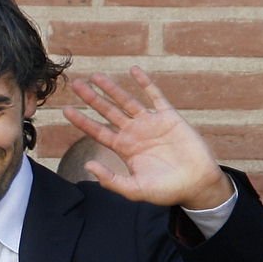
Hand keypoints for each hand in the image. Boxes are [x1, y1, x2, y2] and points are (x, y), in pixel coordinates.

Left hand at [62, 67, 232, 209]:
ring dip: (112, 88)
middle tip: (76, 84)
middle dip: (92, 98)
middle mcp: (134, 133)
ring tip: (96, 76)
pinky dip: (145, 83)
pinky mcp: (169, 117)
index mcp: (124, 148)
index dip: (82, 121)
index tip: (66, 110)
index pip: (97, 131)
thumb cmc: (166, 190)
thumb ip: (111, 180)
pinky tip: (134, 71)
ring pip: (127, 101)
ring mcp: (151, 123)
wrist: (196, 184)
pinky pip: (155, 96)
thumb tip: (88, 166)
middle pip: (108, 111)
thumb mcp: (134, 190)